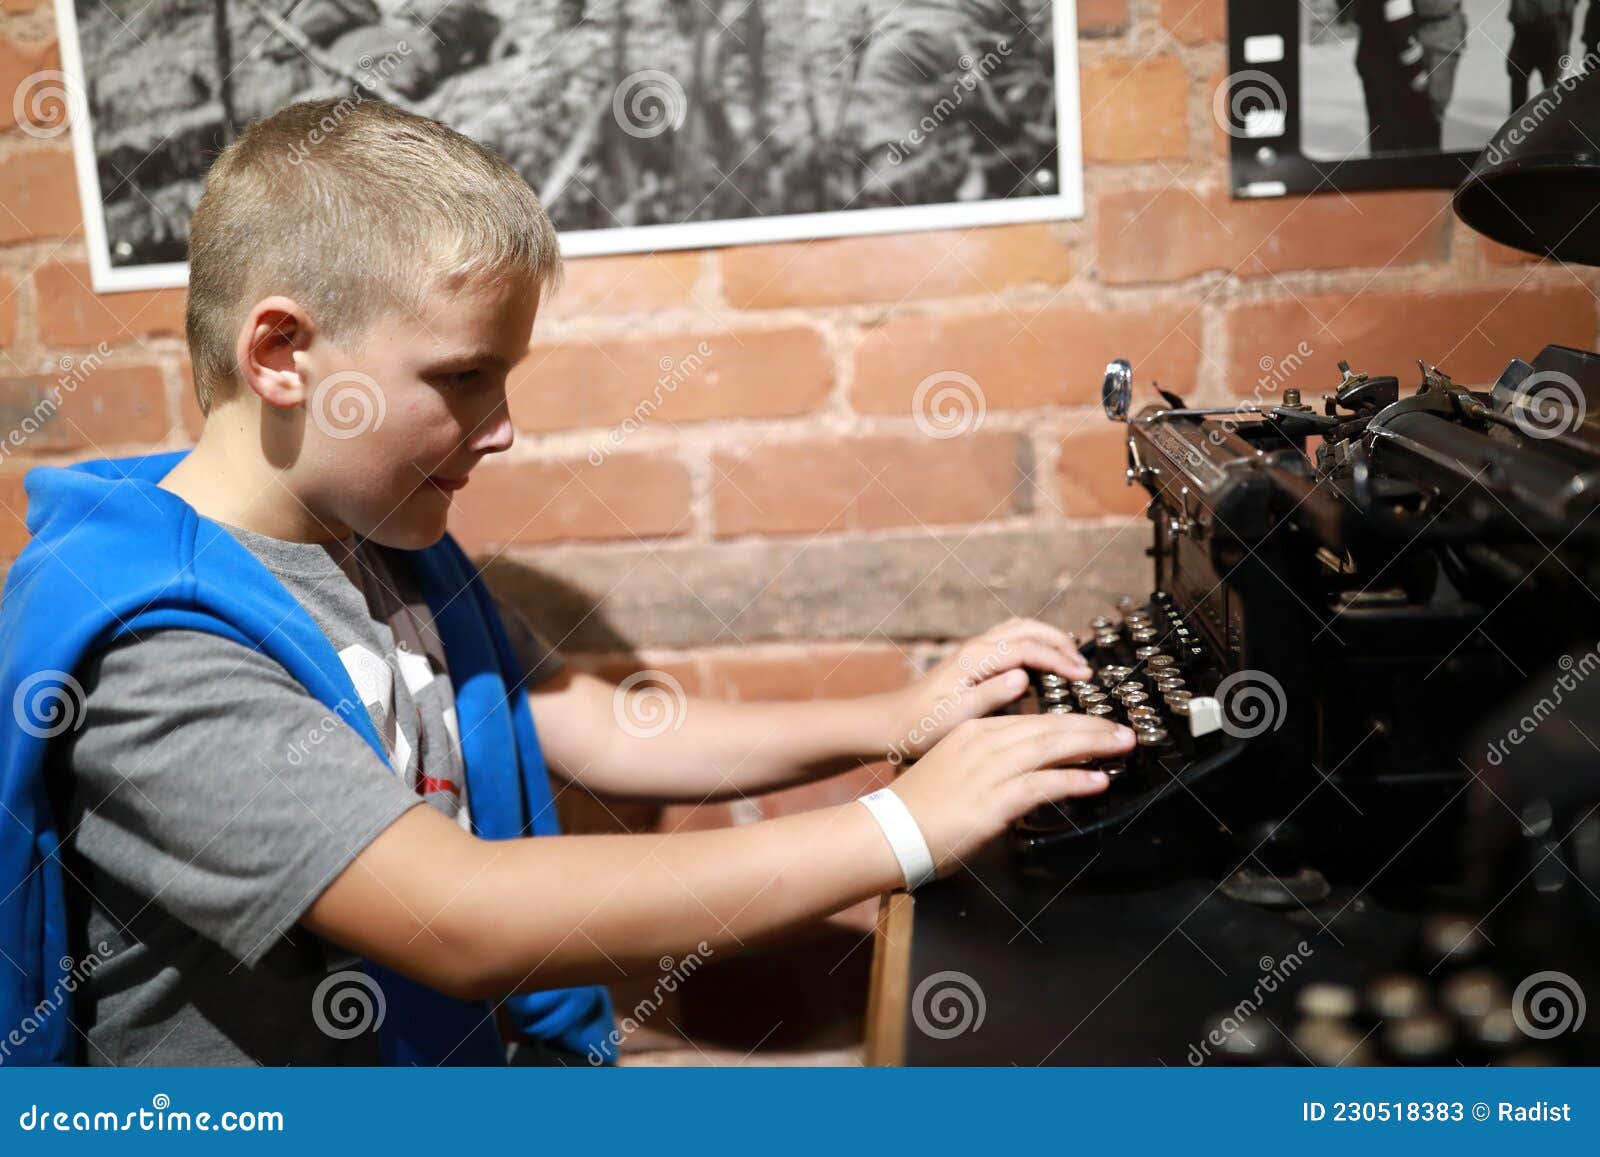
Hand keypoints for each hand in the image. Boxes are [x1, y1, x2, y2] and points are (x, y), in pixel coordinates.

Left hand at [881, 617, 1090, 761]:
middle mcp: (975, 648)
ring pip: (1019, 630)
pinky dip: (1034, 644)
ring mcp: (973, 651)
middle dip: (1059, 642)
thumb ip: (990, 695)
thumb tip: (1023, 677)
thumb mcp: (956, 717)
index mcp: (974, 658)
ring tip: (1070, 659)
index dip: (1059, 660)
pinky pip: (1010, 640)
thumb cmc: (920, 725)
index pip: (1027, 649)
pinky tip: (1043, 664)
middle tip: (1083, 665)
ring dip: (1047, 639)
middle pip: (1027, 629)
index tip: (1082, 676)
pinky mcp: (972, 660)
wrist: (890, 723)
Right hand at [890, 714, 1135, 875]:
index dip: (1072, 721)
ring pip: (1051, 747)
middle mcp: (984, 742)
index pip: (1033, 719)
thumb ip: (990, 765)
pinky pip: (1043, 784)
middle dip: (1092, 727)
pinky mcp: (993, 799)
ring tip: (1121, 746)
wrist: (889, 831)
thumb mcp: (955, 770)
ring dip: (1092, 745)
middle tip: (1124, 731)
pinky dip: (1074, 780)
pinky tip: (1097, 781)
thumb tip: (1024, 773)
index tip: (1098, 725)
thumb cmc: (919, 810)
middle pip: (1049, 726)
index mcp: (974, 730)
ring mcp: (989, 769)